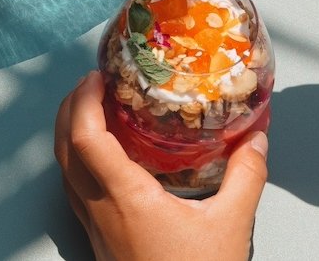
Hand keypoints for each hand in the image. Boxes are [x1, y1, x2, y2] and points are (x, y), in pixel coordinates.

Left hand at [54, 73, 266, 260]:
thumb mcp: (230, 227)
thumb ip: (245, 178)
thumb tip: (256, 141)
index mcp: (125, 199)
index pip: (84, 137)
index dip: (82, 100)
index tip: (96, 76)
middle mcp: (100, 211)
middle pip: (63, 148)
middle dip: (69, 109)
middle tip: (92, 86)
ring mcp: (94, 228)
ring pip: (65, 171)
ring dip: (72, 135)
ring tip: (96, 114)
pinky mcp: (98, 241)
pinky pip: (76, 191)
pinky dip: (81, 163)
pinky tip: (106, 162)